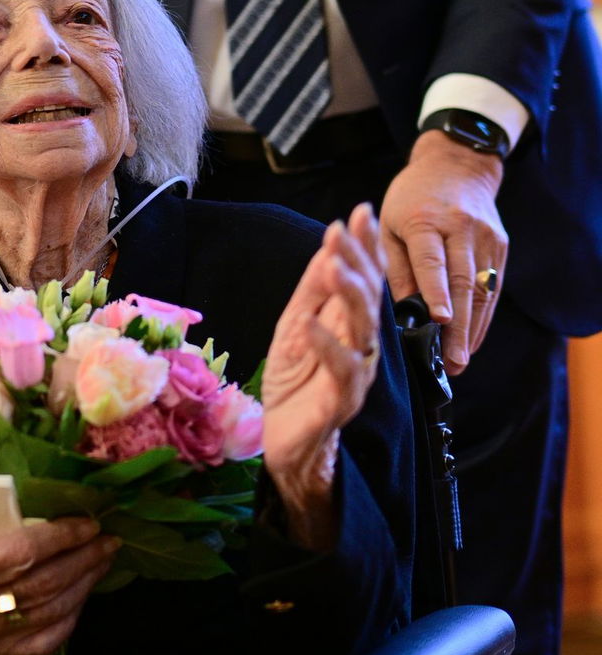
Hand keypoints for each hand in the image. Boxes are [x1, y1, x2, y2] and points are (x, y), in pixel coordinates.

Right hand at [0, 518, 117, 654]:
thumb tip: (33, 499)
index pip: (27, 551)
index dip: (64, 536)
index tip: (88, 522)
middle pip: (48, 581)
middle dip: (85, 558)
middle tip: (108, 540)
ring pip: (52, 610)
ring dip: (85, 585)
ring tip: (101, 562)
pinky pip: (43, 643)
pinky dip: (69, 621)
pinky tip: (81, 600)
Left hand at [260, 203, 387, 549]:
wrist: (287, 443)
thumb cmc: (295, 384)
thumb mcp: (295, 328)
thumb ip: (312, 291)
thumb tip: (328, 246)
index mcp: (351, 327)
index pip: (364, 280)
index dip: (363, 247)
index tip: (361, 211)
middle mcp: (361, 346)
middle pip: (368, 298)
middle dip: (359, 261)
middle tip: (348, 228)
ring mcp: (355, 374)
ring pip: (362, 330)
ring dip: (348, 295)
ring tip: (332, 265)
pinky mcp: (340, 402)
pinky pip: (340, 371)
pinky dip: (325, 345)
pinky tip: (310, 322)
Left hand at [379, 131, 505, 373]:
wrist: (457, 165)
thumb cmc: (410, 199)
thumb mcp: (387, 224)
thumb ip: (390, 265)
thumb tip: (396, 310)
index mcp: (426, 220)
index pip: (432, 260)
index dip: (435, 291)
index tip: (438, 321)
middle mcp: (462, 228)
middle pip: (463, 281)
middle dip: (458, 325)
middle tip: (451, 361)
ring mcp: (487, 238)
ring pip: (483, 289)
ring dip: (473, 328)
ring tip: (460, 360)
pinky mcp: (501, 246)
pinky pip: (494, 287)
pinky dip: (483, 316)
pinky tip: (471, 339)